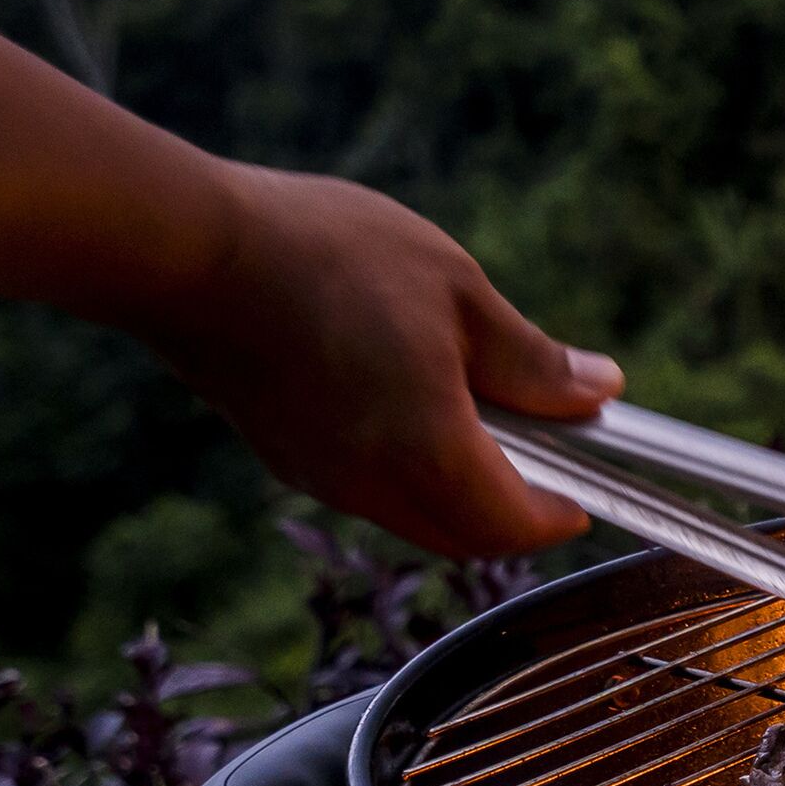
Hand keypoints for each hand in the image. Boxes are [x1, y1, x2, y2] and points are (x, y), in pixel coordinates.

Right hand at [140, 165, 619, 558]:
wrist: (185, 249)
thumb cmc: (327, 256)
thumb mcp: (457, 291)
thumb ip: (532, 361)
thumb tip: (598, 391)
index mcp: (429, 452)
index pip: (513, 525)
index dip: (561, 516)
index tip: (588, 494)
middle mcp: (371, 485)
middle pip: (464, 536)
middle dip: (514, 513)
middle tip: (548, 461)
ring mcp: (319, 476)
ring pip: (413, 515)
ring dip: (459, 490)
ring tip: (482, 416)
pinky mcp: (283, 456)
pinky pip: (366, 488)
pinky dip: (408, 470)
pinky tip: (411, 402)